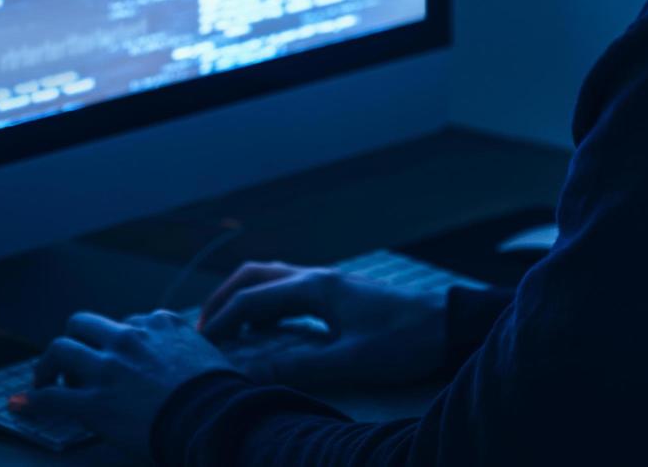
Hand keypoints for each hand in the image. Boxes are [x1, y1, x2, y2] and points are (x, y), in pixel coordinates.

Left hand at [16, 310, 235, 458]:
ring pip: (60, 350)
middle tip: (69, 361)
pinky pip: (51, 398)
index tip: (115, 356)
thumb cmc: (220, 393)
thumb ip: (189, 348)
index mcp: (159, 324)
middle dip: (73, 340)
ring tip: (45, 381)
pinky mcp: (92, 402)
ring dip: (48, 365)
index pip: (127, 321)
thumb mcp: (209, 355)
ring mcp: (108, 369)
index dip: (117, 341)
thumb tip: (189, 357)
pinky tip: (22, 404)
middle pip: (83, 323)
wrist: (213, 417)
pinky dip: (32, 400)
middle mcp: (129, 338)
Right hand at [197, 260, 449, 388]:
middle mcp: (318, 277)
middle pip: (254, 276)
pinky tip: (265, 330)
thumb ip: (297, 365)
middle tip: (201, 333)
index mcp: (316, 287)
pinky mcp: (340, 295)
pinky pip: (288, 291)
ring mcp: (330, 283)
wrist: (450, 325)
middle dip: (222, 301)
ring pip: (271, 279)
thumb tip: (246, 371)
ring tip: (225, 331)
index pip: (251, 300)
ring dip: (243, 300)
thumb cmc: (406, 342)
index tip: (198, 349)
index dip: (219, 324)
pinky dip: (265, 305)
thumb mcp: (351, 360)